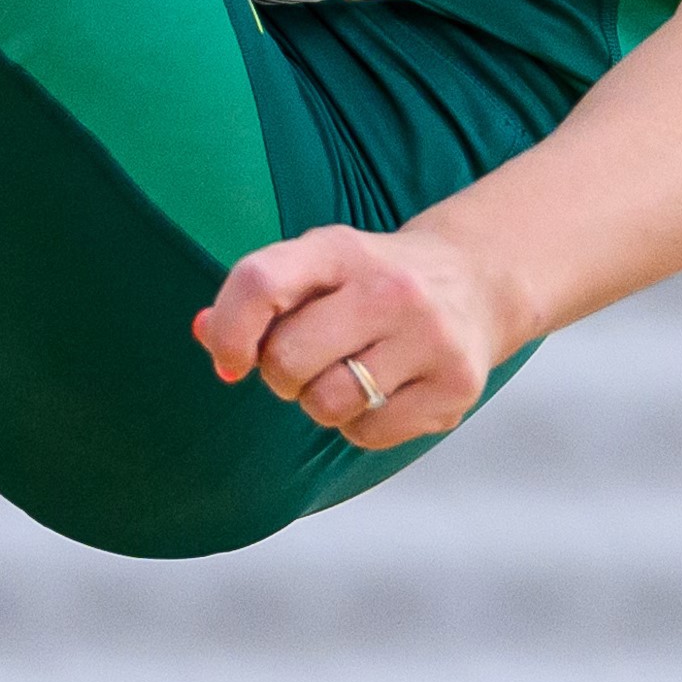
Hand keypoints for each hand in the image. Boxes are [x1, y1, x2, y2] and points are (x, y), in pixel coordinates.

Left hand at [192, 221, 513, 450]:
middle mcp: (389, 288)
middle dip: (279, 374)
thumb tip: (205, 334)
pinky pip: (367, 434)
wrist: (476, 281)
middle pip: (286, 360)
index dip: (228, 330)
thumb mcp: (315, 267)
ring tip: (347, 373)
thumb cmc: (369, 280)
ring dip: (320, 402)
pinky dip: (359, 424)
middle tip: (305, 361)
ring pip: (326, 405)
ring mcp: (429, 338)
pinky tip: (383, 392)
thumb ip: (255, 298)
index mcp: (340, 248)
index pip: (260, 283)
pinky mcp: (455, 387)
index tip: (228, 358)